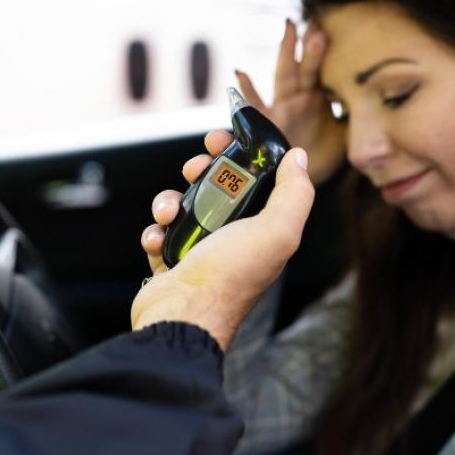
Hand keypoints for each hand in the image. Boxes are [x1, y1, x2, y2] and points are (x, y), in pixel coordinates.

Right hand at [132, 145, 313, 350]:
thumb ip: (294, 193)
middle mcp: (234, 238)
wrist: (184, 316)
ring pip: (184, 206)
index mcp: (263, 229)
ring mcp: (201, 250)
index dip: (240, 154)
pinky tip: (158, 240)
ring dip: (171, 201)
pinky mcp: (172, 260)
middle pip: (217, 187)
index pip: (255, 180)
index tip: (222, 138)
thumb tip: (299, 158)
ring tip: (169, 213)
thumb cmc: (230, 276)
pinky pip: (161, 232)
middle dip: (201, 170)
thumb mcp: (276, 231)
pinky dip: (155, 231)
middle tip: (193, 167)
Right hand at [235, 20, 345, 184]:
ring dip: (287, 52)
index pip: (321, 67)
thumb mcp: (346, 133)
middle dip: (306, 42)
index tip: (329, 24)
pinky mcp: (268, 124)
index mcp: (316, 97)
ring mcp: (281, 109)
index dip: (324, 48)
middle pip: (302, 65)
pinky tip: (240, 73)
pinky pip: (255, 106)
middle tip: (313, 18)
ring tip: (288, 28)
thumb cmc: (324, 154)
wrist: (305, 180)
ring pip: (284, 76)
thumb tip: (380, 99)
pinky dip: (246, 90)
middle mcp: (297, 98)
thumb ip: (356, 115)